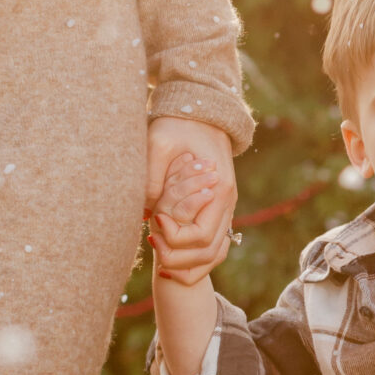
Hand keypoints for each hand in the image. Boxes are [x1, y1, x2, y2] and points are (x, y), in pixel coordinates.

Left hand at [146, 116, 235, 282]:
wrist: (202, 111)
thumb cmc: (178, 125)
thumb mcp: (159, 143)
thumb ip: (153, 176)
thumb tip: (148, 212)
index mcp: (218, 189)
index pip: (202, 236)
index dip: (176, 239)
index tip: (154, 225)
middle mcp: (227, 202)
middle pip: (210, 251)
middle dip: (179, 258)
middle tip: (151, 244)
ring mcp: (225, 206)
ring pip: (214, 252)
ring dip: (188, 263)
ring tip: (159, 259)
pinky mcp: (217, 207)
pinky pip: (213, 243)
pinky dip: (195, 257)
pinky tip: (170, 256)